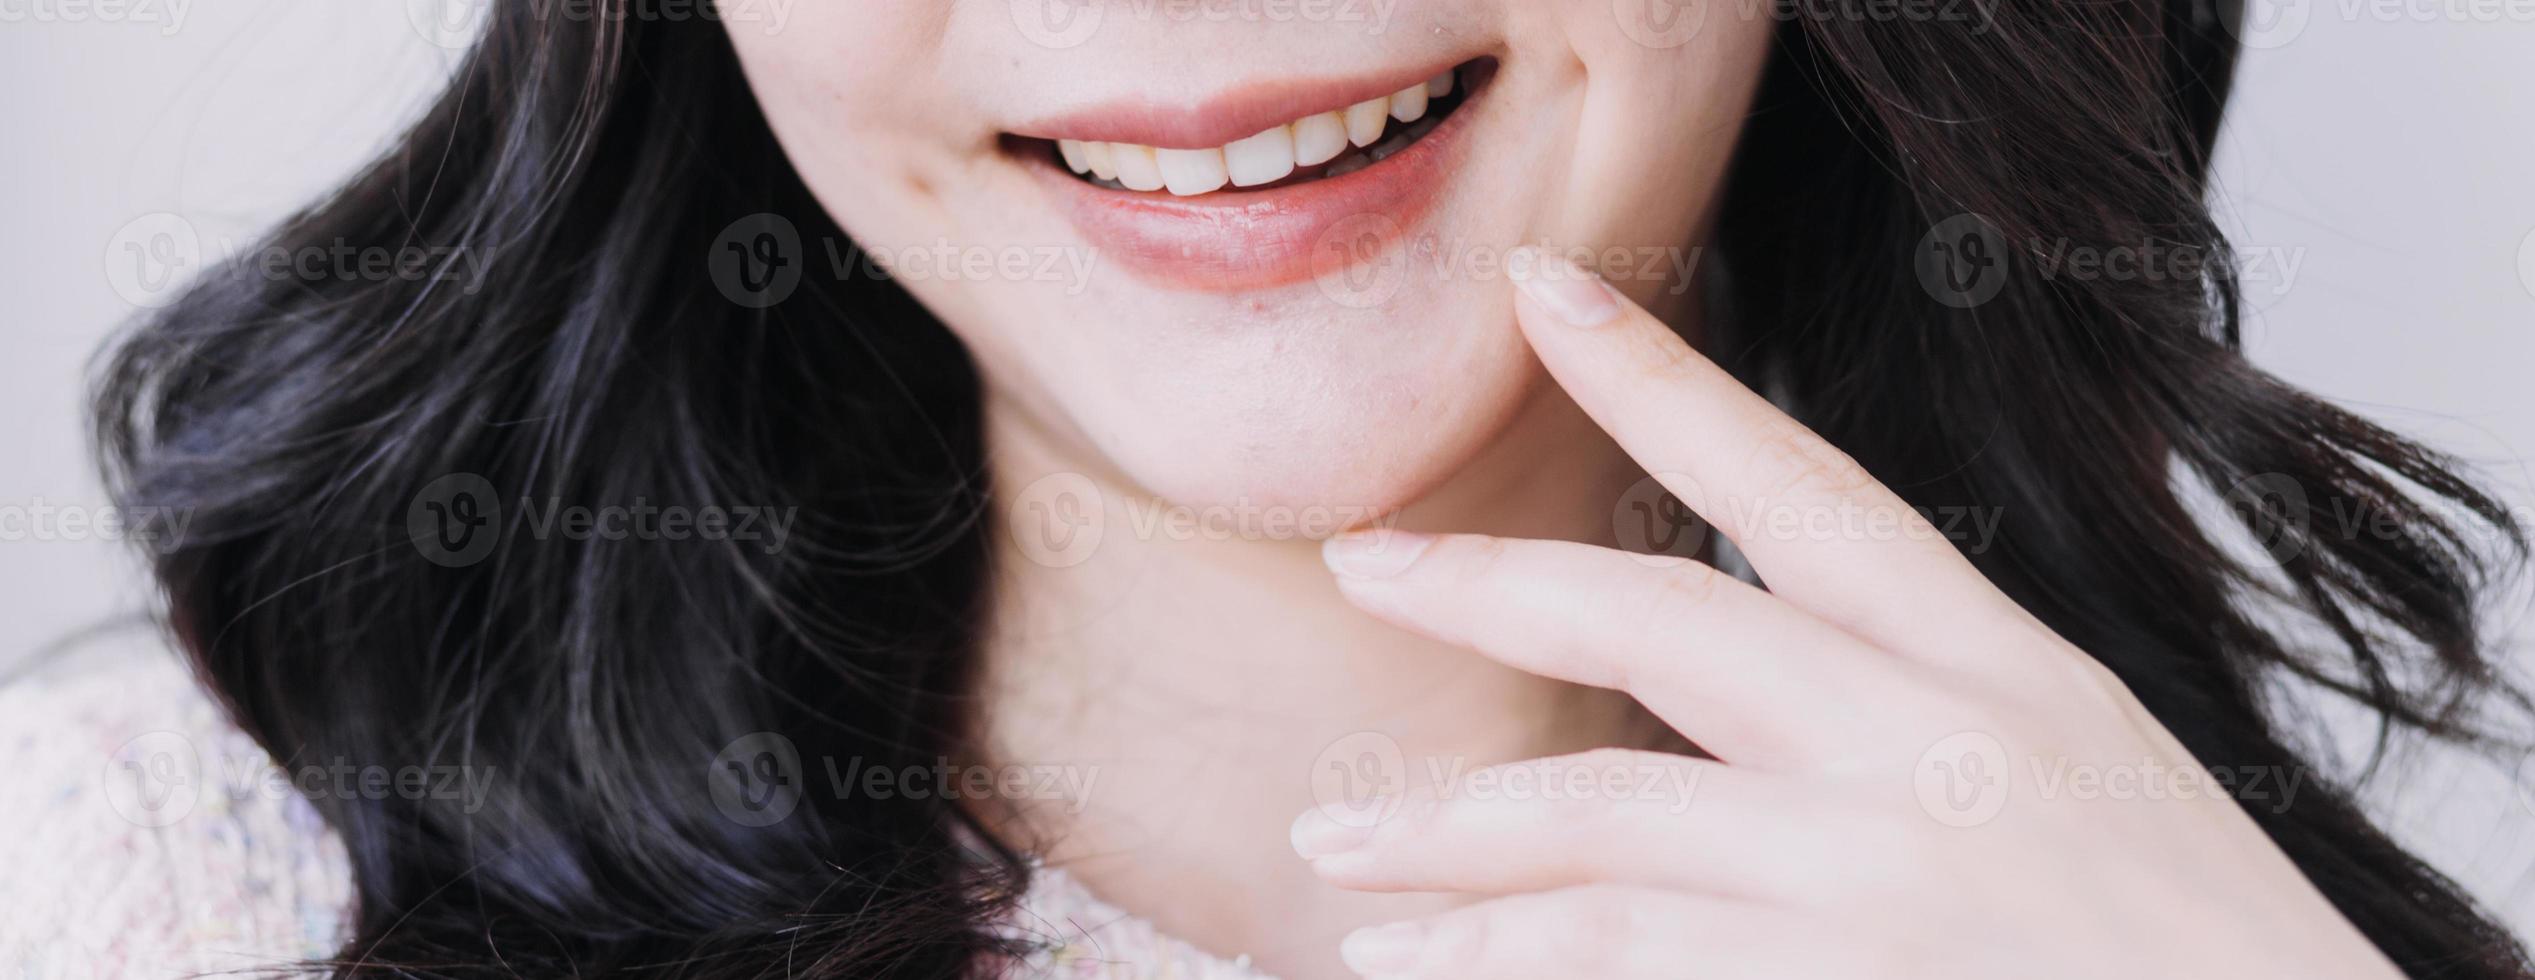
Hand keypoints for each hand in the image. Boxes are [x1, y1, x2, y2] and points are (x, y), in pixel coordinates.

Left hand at [1292, 249, 2400, 979]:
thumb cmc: (2183, 949)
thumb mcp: (2078, 769)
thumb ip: (1919, 704)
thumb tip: (1737, 671)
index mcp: (2004, 668)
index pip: (1802, 483)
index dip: (1659, 378)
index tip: (1541, 296)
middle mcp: (1935, 749)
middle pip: (1657, 618)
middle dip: (1487, 587)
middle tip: (1361, 564)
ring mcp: (1881, 880)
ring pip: (1594, 817)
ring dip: (1443, 838)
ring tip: (1340, 855)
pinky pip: (1613, 960)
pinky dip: (1499, 964)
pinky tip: (1423, 969)